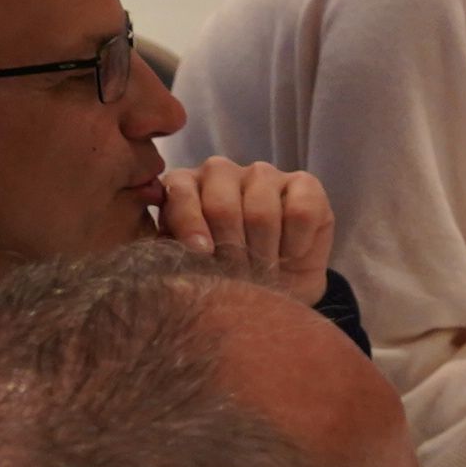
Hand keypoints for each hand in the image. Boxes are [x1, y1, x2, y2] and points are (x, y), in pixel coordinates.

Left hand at [152, 159, 335, 306]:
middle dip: (231, 248)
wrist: (274, 293)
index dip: (190, 224)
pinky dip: (295, 243)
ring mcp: (264, 175)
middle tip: (238, 272)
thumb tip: (160, 250)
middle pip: (222, 205)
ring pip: (261, 211)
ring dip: (264, 251)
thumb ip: (168, 250)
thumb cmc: (223, 278)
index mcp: (184, 186)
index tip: (201, 253)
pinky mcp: (305, 184)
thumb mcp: (186, 268)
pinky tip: (291, 253)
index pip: (180, 190)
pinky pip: (300, 212)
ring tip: (264, 268)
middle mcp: (221, 172)